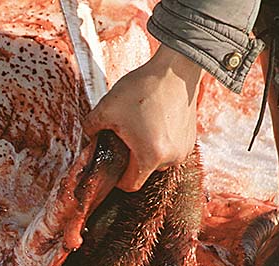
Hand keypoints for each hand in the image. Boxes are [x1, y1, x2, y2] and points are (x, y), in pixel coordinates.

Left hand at [82, 45, 202, 191]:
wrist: (176, 69)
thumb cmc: (144, 88)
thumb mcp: (106, 108)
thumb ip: (90, 128)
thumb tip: (87, 137)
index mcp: (150, 157)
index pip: (130, 184)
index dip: (116, 178)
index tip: (111, 163)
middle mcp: (171, 158)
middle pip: (142, 171)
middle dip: (129, 158)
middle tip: (122, 136)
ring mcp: (184, 149)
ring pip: (156, 160)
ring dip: (145, 149)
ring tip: (138, 126)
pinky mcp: (190, 139)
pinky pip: (169, 148)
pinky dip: (159, 140)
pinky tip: (152, 121)